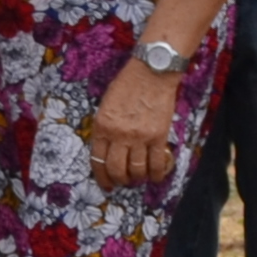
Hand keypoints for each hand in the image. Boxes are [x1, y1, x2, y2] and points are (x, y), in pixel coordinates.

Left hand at [84, 66, 183, 193]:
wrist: (151, 72)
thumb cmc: (127, 84)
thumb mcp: (106, 105)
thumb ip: (105, 127)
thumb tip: (107, 149)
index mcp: (102, 126)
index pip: (97, 160)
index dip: (101, 176)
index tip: (106, 183)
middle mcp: (119, 134)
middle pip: (116, 169)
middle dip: (118, 180)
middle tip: (122, 182)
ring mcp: (140, 137)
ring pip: (136, 171)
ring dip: (137, 178)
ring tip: (138, 178)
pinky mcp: (159, 137)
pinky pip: (157, 164)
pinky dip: (156, 175)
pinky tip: (155, 176)